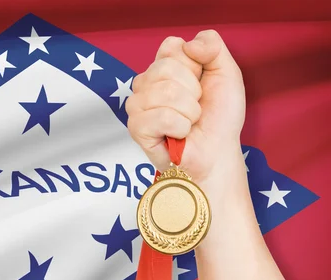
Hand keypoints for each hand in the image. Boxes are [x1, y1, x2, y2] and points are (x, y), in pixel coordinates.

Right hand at [125, 30, 245, 191]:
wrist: (218, 152)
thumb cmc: (219, 116)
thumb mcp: (226, 73)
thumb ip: (213, 46)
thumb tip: (188, 45)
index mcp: (163, 67)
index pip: (171, 46)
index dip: (194, 65)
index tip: (201, 83)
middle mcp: (145, 83)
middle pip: (165, 69)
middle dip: (193, 91)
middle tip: (195, 108)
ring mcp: (137, 106)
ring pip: (164, 93)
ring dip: (189, 112)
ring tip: (188, 123)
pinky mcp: (136, 128)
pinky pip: (160, 117)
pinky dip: (180, 127)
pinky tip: (178, 135)